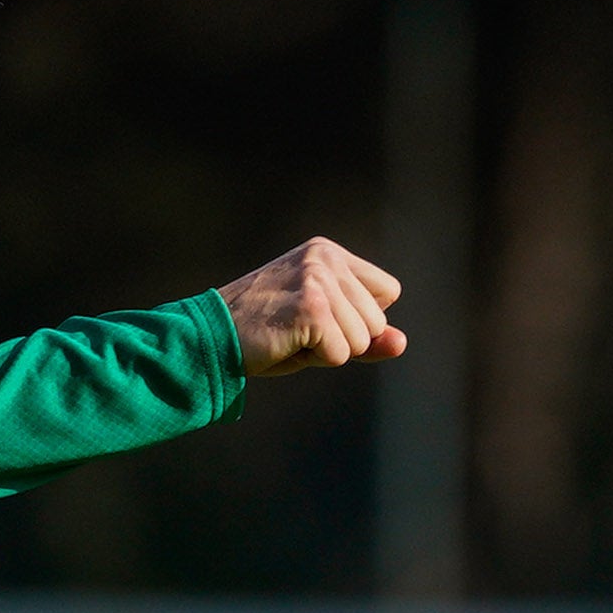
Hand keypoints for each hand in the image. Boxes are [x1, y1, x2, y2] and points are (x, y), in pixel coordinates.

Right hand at [220, 238, 405, 377]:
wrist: (210, 338)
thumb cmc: (264, 334)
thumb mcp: (322, 330)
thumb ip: (365, 335)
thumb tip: (402, 343)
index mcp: (328, 252)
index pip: (387, 293)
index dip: (358, 320)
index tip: (314, 319)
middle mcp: (325, 258)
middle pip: (377, 321)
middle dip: (343, 340)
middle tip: (295, 330)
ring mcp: (318, 279)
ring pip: (362, 340)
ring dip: (328, 351)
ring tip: (288, 335)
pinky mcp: (312, 306)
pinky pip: (341, 354)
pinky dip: (315, 360)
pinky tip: (284, 343)